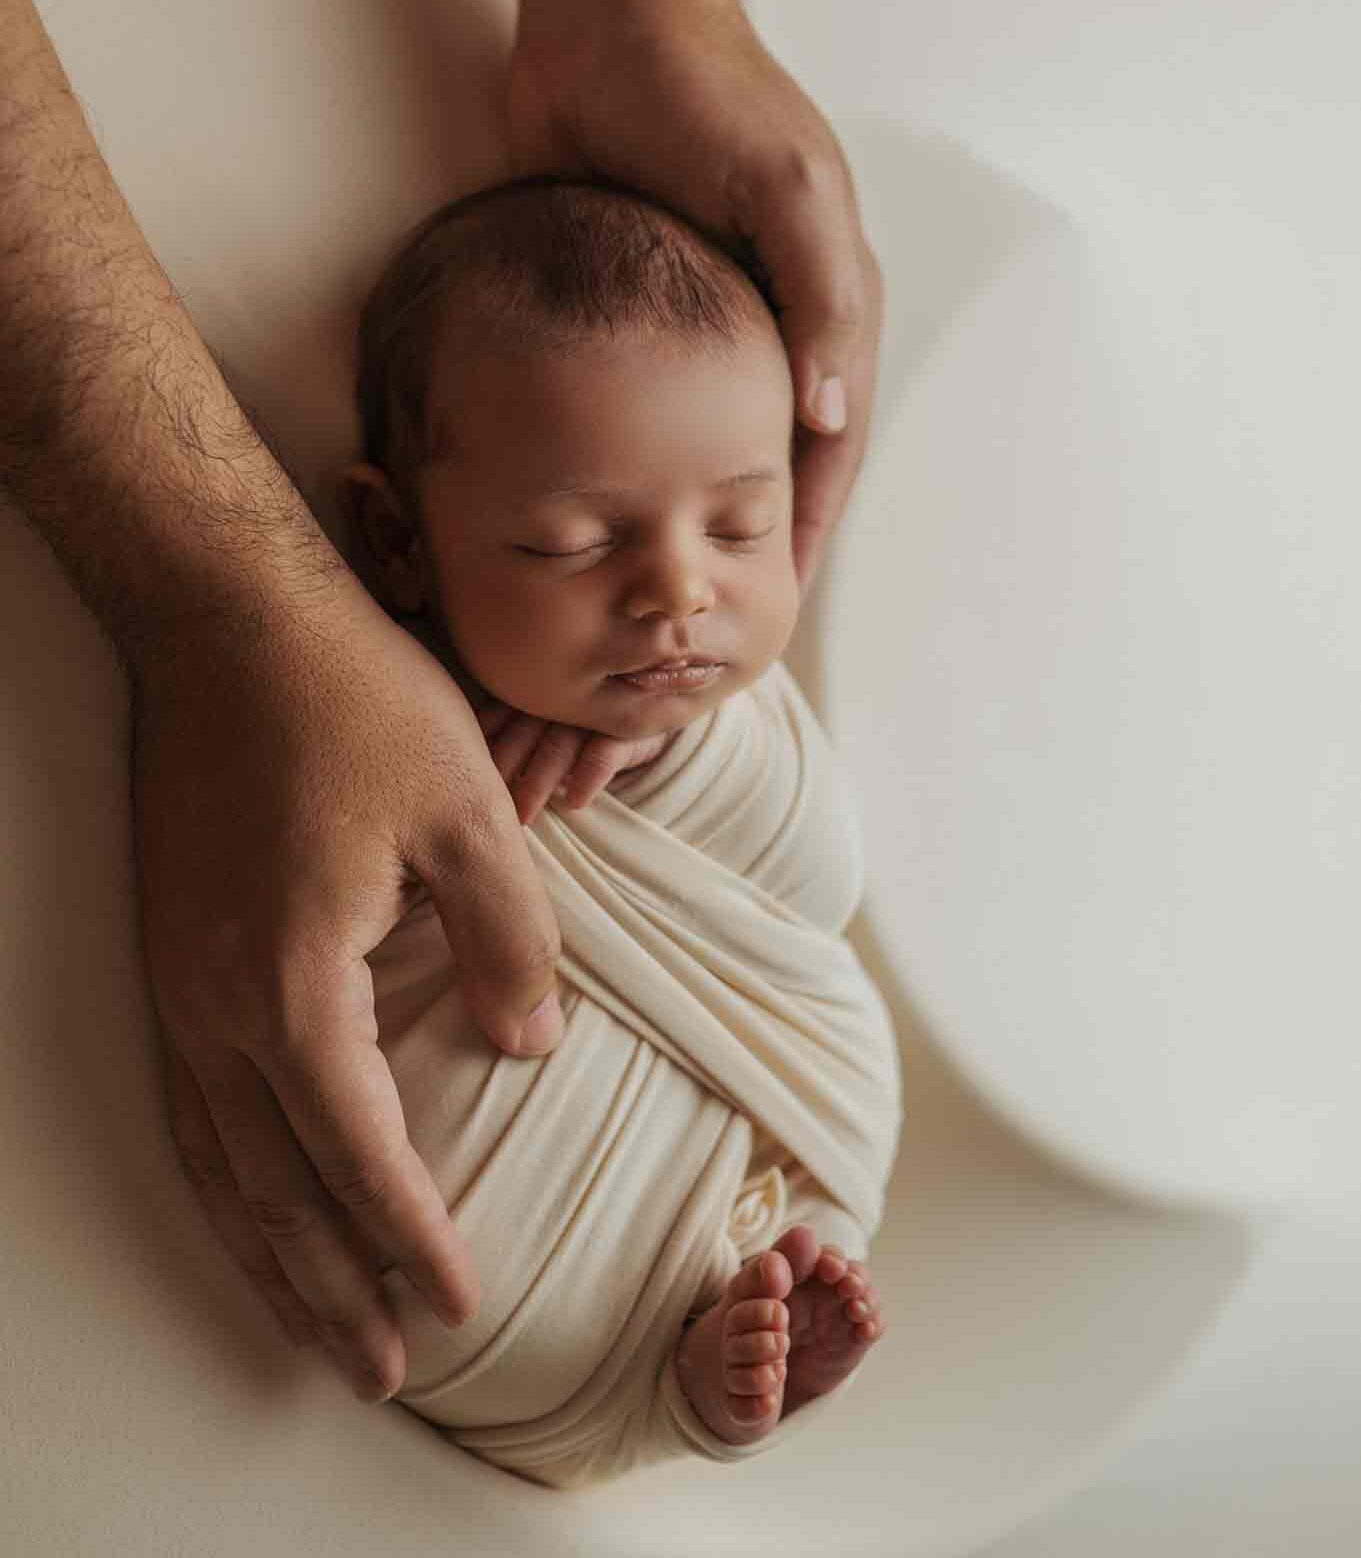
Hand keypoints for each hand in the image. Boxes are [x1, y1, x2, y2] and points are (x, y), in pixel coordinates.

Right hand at [132, 579, 563, 1401]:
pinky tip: (255, 1199)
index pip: (363, 1151)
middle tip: (380, 1369)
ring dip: (267, 1253)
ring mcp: (176, 982)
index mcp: (296, 983)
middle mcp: (217, 1005)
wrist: (231, 621)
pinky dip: (227, 1178)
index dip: (412, 1233)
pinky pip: (191, 1105)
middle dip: (328, 1287)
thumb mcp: (471, 816)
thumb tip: (526, 1047)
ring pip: (218, 1162)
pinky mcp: (169, 951)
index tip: (459, 1299)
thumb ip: (509, 943)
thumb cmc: (359, 706)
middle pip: (272, 1190)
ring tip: (314, 1325)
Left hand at [478, 700, 675, 825]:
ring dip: (539, 782)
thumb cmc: (588, 714)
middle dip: (501, 769)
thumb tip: (463, 757)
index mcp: (536, 689)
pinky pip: (606, 752)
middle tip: (478, 807)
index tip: (458, 773)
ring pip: (558, 746)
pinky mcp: (629, 729)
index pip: (499, 715)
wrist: (662, 697)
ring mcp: (595, 711)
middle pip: (522, 733)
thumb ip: (512, 722)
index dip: (479, 743)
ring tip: (521, 817)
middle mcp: (562, 697)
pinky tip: (575, 802)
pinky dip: (590, 775)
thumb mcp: (551, 711)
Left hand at [506, 0, 882, 600]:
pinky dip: (646, 468)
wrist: (605, 28)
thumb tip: (829, 422)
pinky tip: (621, 510)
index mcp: (825, 308)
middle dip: (756, 539)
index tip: (776, 603)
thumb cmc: (704, 95)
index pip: (829, 449)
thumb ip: (818, 300)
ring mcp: (712, 330)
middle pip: (777, 463)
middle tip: (721, 613)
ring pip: (716, 450)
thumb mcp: (786, 189)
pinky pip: (656, 415)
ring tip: (673, 580)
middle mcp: (773, 330)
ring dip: (702, 514)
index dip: (805, 528)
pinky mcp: (647, 322)